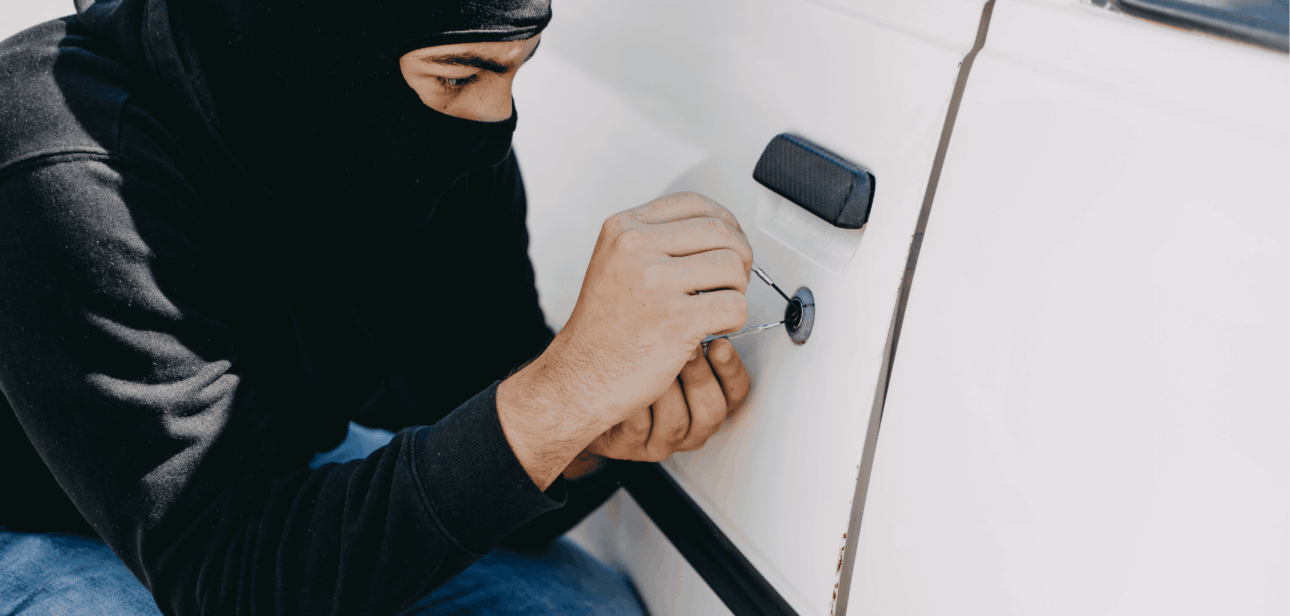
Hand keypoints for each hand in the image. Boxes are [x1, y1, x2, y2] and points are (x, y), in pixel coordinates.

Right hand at [498, 192, 751, 488]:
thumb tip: (713, 229)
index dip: (723, 222)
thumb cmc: (601, 331)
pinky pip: (735, 307)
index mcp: (623, 228)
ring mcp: (656, 283)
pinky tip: (713, 328)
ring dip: (736, 290)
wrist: (578, 379)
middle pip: (722, 232)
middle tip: (732, 280)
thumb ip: (654, 240)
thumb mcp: (614, 263)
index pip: (695, 203)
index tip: (728, 243)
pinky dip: (734, 321)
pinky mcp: (676, 320)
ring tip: (717, 306)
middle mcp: (636, 248)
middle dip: (739, 257)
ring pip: (733, 267)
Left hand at [587, 338, 749, 461]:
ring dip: (664, 389)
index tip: (720, 345)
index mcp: (707, 402)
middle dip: (698, 376)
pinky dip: (633, 400)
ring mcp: (660, 442)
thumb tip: (713, 305)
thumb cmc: (631, 364)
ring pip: (676, 423)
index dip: (731, 370)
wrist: (586, 387)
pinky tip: (624, 382)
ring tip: (651, 361)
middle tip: (685, 348)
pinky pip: (639, 428)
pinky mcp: (631, 448)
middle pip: (712, 413)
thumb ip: (693, 333)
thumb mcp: (668, 344)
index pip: (736, 393)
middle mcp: (689, 427)